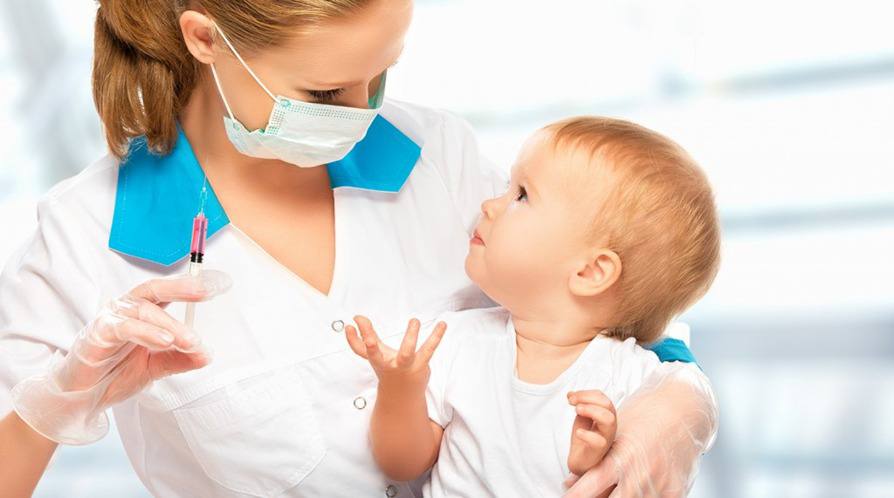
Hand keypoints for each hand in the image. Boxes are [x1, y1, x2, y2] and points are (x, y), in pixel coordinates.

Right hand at [11, 271, 231, 444]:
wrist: (81, 397)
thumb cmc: (114, 373)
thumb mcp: (156, 367)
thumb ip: (180, 359)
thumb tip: (208, 354)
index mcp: (142, 314)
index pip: (168, 293)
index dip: (191, 287)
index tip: (218, 284)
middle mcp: (126, 311)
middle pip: (154, 290)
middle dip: (181, 288)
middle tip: (206, 292)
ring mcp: (110, 320)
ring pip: (142, 310)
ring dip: (169, 324)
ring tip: (189, 340)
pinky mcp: (96, 335)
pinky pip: (122, 327)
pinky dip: (145, 332)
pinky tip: (164, 341)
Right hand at [345, 315, 445, 391]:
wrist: (402, 397)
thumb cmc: (389, 370)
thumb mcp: (377, 354)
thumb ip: (368, 336)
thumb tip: (357, 318)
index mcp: (376, 360)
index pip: (360, 350)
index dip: (353, 338)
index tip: (351, 324)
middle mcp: (387, 365)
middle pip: (377, 356)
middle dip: (371, 348)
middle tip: (369, 338)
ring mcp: (404, 366)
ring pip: (406, 353)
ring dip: (410, 337)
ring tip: (414, 320)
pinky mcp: (420, 366)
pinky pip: (429, 350)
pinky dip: (436, 336)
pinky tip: (442, 324)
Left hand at [563, 368, 717, 497]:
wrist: (682, 412)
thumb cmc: (643, 421)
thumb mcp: (614, 436)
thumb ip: (594, 462)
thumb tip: (569, 483)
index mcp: (621, 457)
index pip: (592, 483)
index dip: (577, 494)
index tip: (566, 496)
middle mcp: (639, 473)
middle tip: (587, 496)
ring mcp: (658, 484)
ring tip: (616, 489)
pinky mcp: (674, 491)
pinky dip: (644, 497)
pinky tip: (639, 492)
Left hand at [567, 390, 617, 476]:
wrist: (581, 461)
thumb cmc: (584, 439)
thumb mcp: (581, 418)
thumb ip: (579, 405)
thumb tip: (570, 393)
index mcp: (606, 415)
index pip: (602, 397)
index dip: (586, 393)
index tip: (570, 396)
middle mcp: (609, 425)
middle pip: (608, 405)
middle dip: (588, 399)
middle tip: (572, 403)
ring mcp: (606, 438)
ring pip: (608, 419)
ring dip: (591, 410)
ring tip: (577, 411)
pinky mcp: (598, 451)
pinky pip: (599, 441)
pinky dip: (587, 434)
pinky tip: (578, 432)